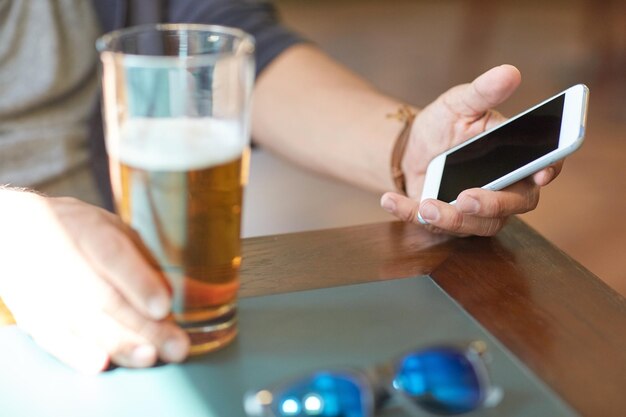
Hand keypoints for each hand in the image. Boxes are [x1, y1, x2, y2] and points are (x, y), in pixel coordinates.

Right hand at [0, 191, 189, 372]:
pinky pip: (53, 337)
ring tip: (150, 357)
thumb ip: (149, 264)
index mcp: (89, 230)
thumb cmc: (82, 232)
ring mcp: (42, 288)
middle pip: (104, 297)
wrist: (15, 231)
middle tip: (176, 347)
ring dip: (118, 344)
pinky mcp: (30, 314)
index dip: (138, 283)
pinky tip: (101, 365)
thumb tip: (181, 296)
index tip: (163, 307)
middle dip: (143, 327)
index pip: (114, 257)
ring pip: (82, 322)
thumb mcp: (118, 233)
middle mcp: (62, 257)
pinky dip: (76, 353)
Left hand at [380, 65, 561, 235]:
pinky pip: (433, 226)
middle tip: (467, 197)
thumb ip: (483, 92)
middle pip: (513, 206)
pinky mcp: (447, 222)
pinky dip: (409, 213)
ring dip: (450, 218)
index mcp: (517, 157)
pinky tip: (389, 200)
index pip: (545, 166)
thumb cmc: (445, 124)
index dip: (548, 171)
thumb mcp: (459, 104)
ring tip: (424, 205)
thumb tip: (510, 72)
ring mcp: (477, 211)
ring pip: (476, 225)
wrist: (411, 147)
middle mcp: (504, 188)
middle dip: (491, 205)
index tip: (541, 175)